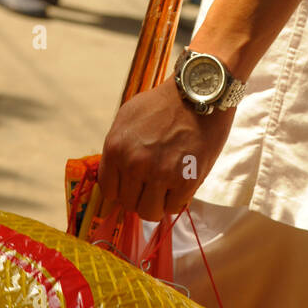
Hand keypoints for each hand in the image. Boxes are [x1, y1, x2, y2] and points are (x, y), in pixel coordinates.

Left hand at [98, 78, 234, 220]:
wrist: (198, 94)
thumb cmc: (163, 104)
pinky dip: (177, 200)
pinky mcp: (185, 181)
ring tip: (166, 189)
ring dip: (157, 204)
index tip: (133, 185)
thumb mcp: (127, 118)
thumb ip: (118, 148)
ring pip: (149, 212)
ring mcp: (160, 174)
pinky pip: (173, 208)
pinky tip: (181, 183)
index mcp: (116, 148)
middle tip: (153, 185)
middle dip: (140, 197)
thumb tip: (115, 176)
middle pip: (129, 204)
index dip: (122, 190)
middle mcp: (134, 164)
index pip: (109, 191)